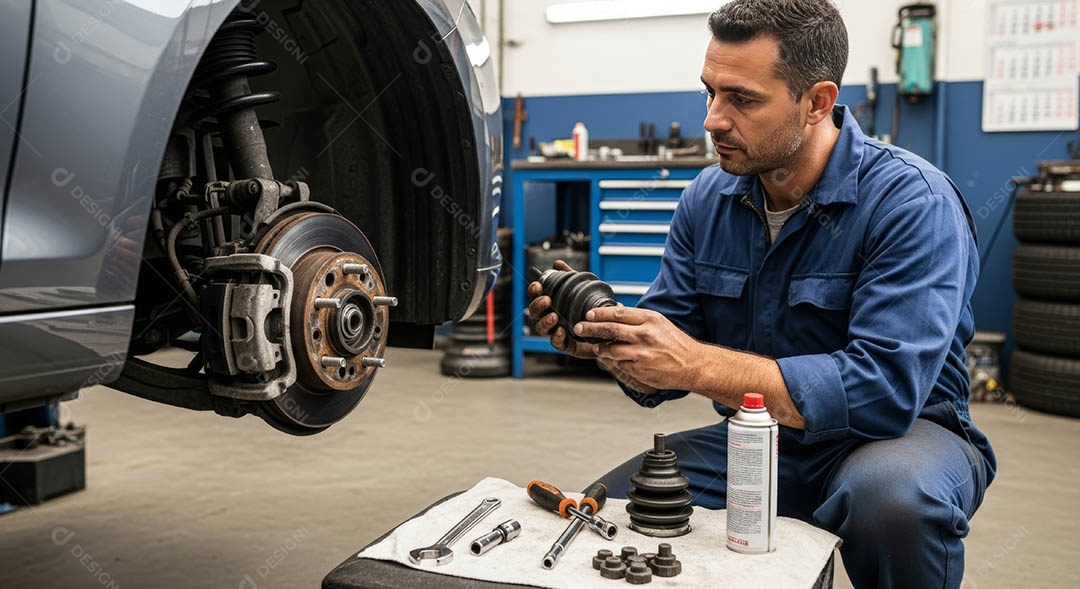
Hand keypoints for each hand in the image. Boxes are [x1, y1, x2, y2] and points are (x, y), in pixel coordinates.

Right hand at [527, 260, 596, 359]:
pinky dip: (556, 336)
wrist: (607, 329)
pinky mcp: (565, 344)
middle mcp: (550, 317)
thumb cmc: (590, 309)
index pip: (536, 295)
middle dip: (538, 305)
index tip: (538, 285)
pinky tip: (561, 330)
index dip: (534, 291)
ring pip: (540, 328)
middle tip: (548, 300)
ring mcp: (556, 331)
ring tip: (554, 316)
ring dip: (545, 321)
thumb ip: (568, 276)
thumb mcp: (581, 290)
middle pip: (534, 312)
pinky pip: (555, 342)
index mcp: (551, 303)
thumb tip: (557, 263)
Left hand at [574, 306, 702, 392]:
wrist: (693, 365)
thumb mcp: (659, 323)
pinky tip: (612, 359)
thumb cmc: (676, 342)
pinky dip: (614, 361)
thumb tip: (615, 310)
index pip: (618, 313)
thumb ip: (636, 318)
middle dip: (590, 329)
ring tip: (597, 347)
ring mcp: (641, 353)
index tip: (588, 314)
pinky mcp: (640, 369)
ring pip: (611, 349)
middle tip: (579, 328)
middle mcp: (645, 335)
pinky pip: (619, 364)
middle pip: (610, 330)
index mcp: (649, 319)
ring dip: (600, 348)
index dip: (600, 314)